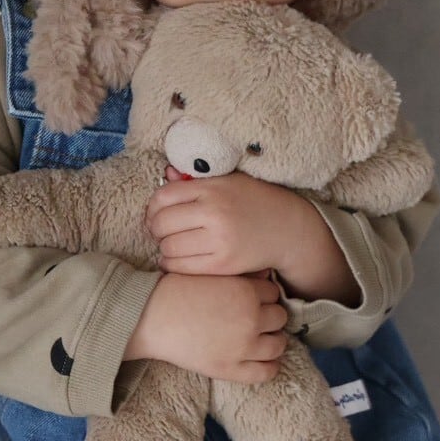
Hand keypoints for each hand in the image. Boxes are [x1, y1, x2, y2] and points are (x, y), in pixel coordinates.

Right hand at [122, 271, 288, 382]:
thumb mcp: (209, 274)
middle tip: (256, 319)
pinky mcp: (231, 369)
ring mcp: (243, 347)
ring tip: (261, 339)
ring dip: (273, 340)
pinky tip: (263, 361)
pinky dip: (270, 366)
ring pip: (278, 344)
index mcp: (245, 292)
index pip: (273, 293)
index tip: (254, 300)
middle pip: (279, 317)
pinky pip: (266, 372)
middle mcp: (250, 319)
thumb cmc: (175, 291)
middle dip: (269, 317)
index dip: (263, 296)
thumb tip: (264, 278)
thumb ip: (238, 277)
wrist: (149, 317)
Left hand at [145, 167, 314, 276]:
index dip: (152, 208)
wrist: (287, 228)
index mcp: (212, 189)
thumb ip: (195, 180)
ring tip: (171, 245)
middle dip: (155, 229)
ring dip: (163, 248)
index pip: (164, 197)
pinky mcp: (223, 264)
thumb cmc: (254, 201)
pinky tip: (176, 259)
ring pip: (169, 247)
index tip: (155, 215)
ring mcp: (219, 240)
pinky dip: (171, 265)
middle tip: (161, 232)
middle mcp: (214, 213)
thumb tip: (167, 173)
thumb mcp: (228, 181)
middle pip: (162, 223)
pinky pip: (182, 267)